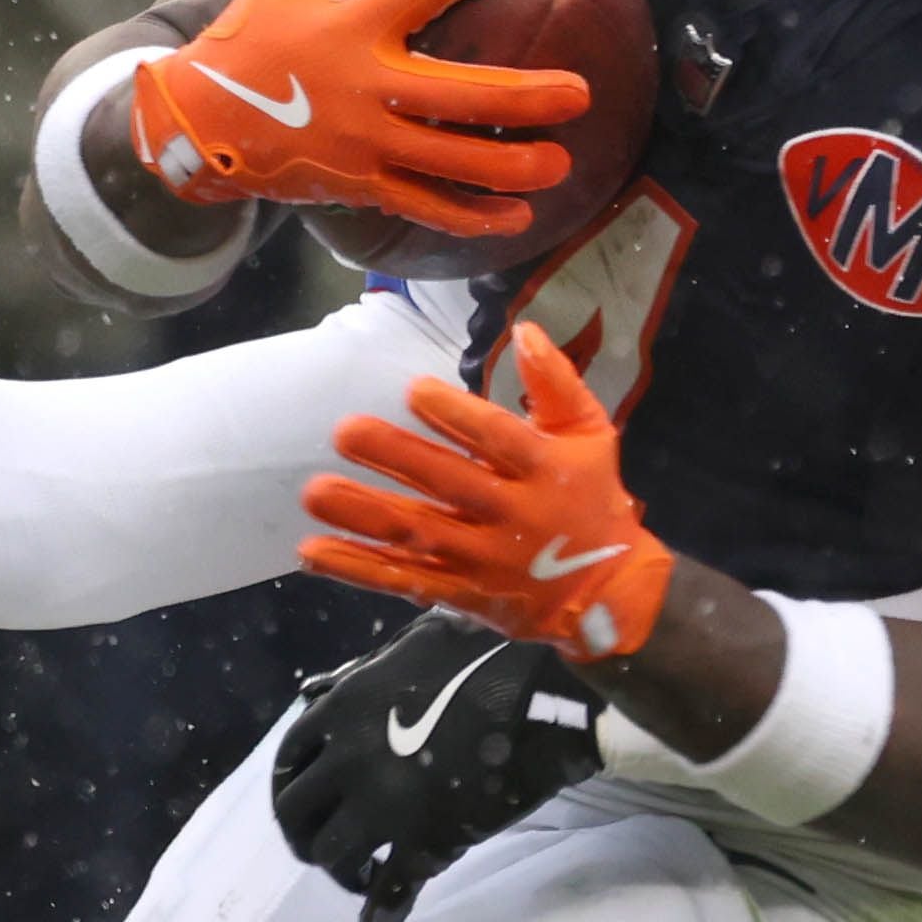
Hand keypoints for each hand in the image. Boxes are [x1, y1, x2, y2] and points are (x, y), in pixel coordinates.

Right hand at [129, 0, 591, 230]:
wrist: (198, 118)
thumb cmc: (254, 32)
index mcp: (352, 25)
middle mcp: (365, 88)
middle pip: (463, 96)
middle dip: (529, 97)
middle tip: (580, 94)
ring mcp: (365, 144)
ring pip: (454, 163)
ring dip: (515, 169)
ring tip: (562, 164)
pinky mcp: (362, 186)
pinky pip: (428, 207)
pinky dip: (474, 216)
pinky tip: (518, 216)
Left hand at [273, 613, 603, 921]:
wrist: (547, 699)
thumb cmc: (489, 656)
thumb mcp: (416, 641)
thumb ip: (367, 668)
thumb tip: (320, 688)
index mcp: (341, 711)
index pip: (288, 760)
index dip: (291, 788)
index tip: (304, 803)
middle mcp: (348, 761)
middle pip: (295, 814)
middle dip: (305, 835)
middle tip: (324, 847)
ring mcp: (384, 807)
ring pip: (332, 855)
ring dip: (341, 870)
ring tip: (360, 876)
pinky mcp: (425, 843)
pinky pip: (390, 893)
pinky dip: (378, 921)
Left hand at [298, 326, 676, 663]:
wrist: (608, 590)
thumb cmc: (592, 499)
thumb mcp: (591, 435)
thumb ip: (557, 385)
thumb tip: (526, 330)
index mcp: (543, 470)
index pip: (497, 438)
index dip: (457, 415)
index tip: (414, 391)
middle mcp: (509, 514)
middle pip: (447, 484)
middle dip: (395, 457)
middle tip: (344, 431)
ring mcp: (481, 558)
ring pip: (417, 534)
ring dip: (364, 514)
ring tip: (315, 493)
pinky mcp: (461, 591)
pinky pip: (405, 580)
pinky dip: (359, 569)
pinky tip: (313, 553)